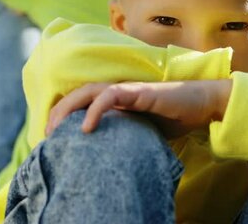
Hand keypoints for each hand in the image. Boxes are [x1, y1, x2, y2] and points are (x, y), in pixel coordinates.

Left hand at [46, 80, 231, 137]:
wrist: (200, 104)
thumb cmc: (174, 117)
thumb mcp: (143, 131)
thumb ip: (126, 136)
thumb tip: (110, 159)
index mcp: (117, 99)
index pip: (83, 101)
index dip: (65, 115)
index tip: (53, 138)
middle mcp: (119, 90)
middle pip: (79, 94)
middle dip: (58, 112)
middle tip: (46, 135)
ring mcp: (128, 89)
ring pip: (89, 91)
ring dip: (68, 109)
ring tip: (56, 130)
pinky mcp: (138, 91)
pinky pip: (110, 96)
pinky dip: (94, 109)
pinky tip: (86, 127)